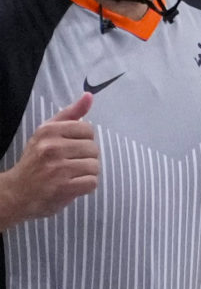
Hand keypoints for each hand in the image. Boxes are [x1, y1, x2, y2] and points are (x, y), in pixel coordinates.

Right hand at [0, 92, 97, 227]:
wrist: (17, 192)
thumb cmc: (36, 160)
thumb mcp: (47, 132)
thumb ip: (70, 115)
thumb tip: (89, 96)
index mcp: (48, 131)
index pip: (88, 130)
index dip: (83, 141)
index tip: (70, 148)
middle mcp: (52, 147)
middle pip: (93, 149)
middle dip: (86, 158)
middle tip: (69, 164)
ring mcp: (57, 168)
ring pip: (95, 166)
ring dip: (87, 173)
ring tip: (71, 175)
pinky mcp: (63, 187)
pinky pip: (92, 182)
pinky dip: (86, 186)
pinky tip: (72, 185)